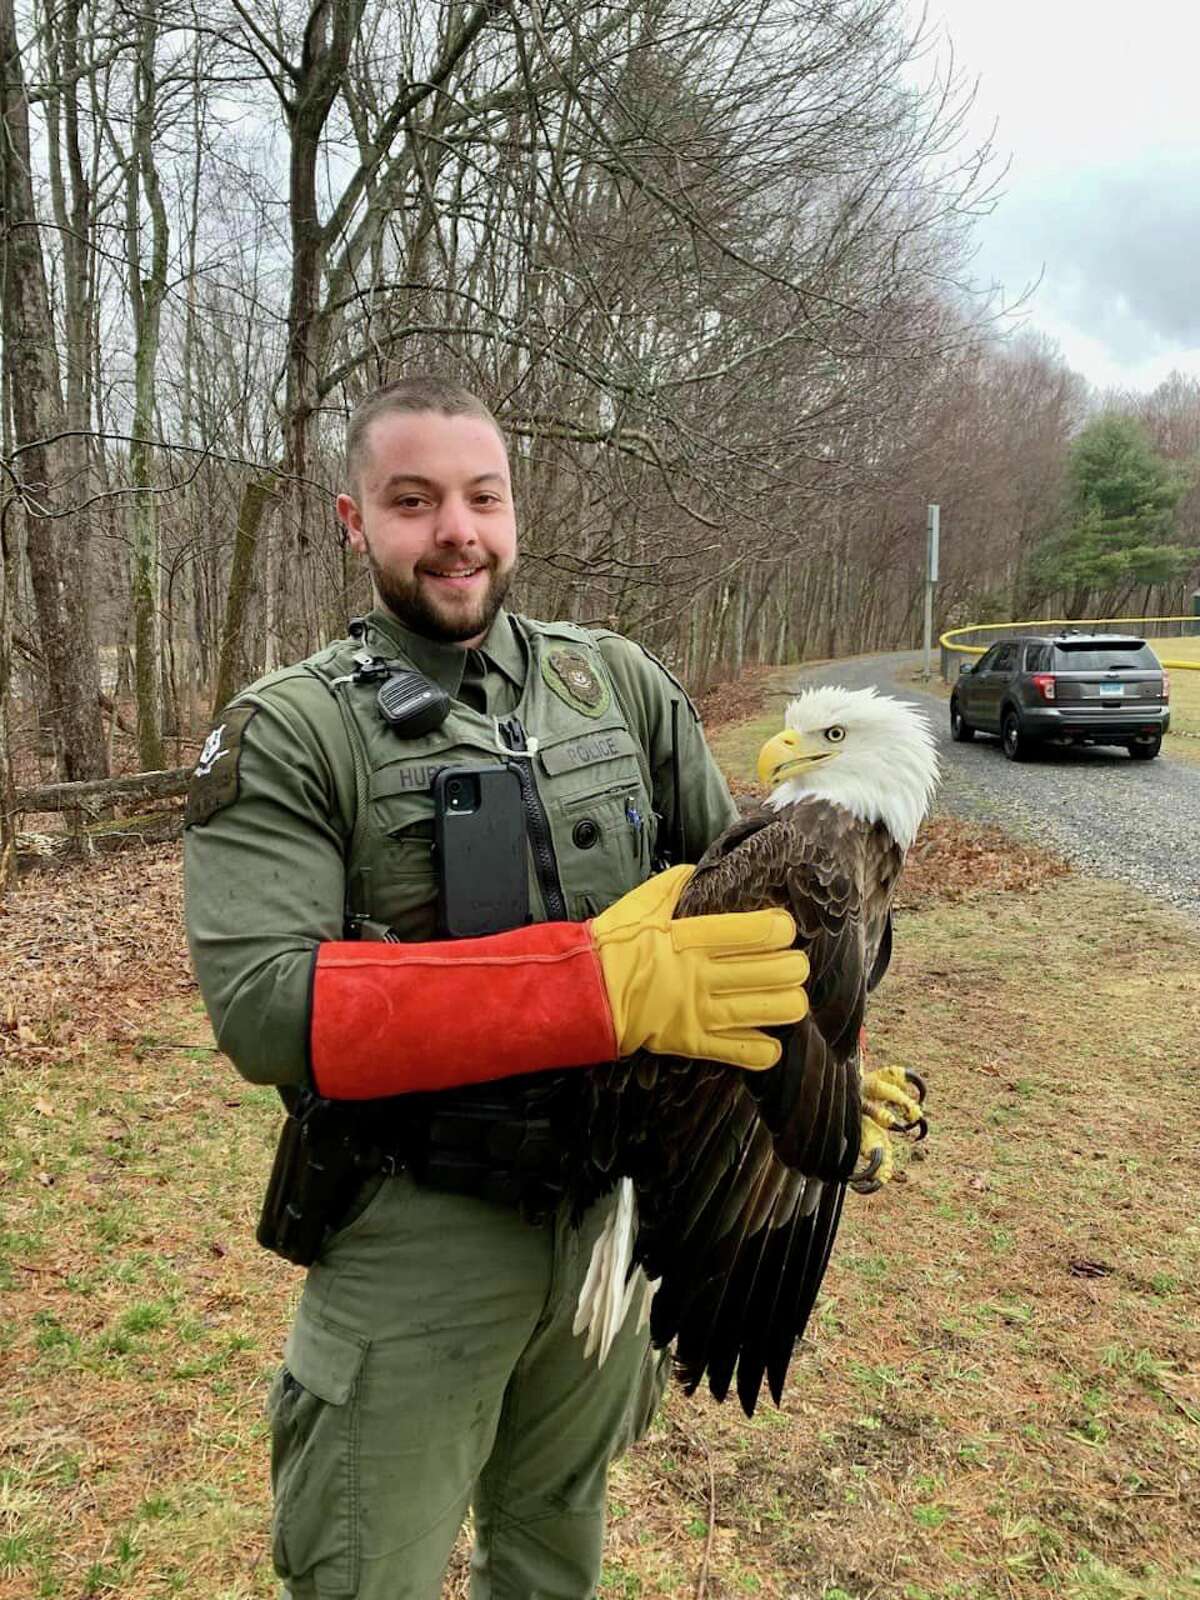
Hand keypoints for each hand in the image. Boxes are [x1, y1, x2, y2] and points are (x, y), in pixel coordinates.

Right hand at [589, 865, 809, 1069]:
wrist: (585, 991)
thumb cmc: (613, 944)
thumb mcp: (642, 902)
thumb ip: (676, 884)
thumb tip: (701, 870)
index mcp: (692, 937)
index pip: (758, 932)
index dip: (781, 930)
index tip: (782, 929)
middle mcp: (701, 974)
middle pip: (774, 971)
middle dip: (794, 966)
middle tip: (792, 963)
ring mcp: (698, 1010)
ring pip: (766, 1010)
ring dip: (789, 1003)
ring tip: (791, 997)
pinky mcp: (691, 1041)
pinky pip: (740, 1051)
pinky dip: (764, 1049)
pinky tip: (772, 1041)